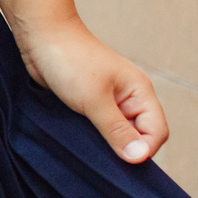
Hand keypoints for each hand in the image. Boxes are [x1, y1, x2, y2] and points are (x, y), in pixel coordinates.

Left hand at [17, 18, 169, 162]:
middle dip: (124, 150)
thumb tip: (139, 157)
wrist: (40, 35)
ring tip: (88, 152)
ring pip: (115, 134)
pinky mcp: (86, 104)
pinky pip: (96, 128)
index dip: (143, 150)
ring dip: (104, 145)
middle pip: (138, 136)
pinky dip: (90, 137)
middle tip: (102, 162)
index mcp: (140, 93)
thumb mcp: (95, 99)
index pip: (157, 132)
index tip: (121, 161)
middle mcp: (128, 99)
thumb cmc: (71, 59)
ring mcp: (107, 102)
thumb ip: (117, 129)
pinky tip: (78, 144)